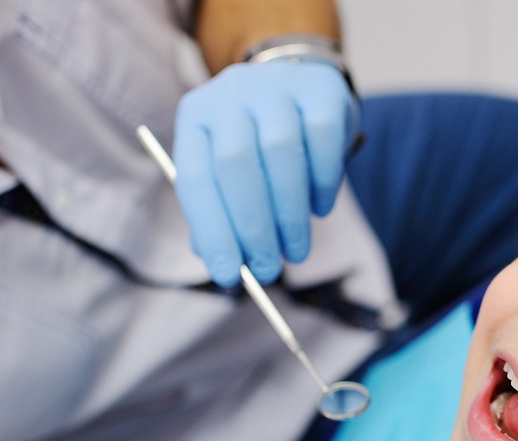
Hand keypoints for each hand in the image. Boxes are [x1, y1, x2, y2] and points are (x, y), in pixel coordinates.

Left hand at [173, 60, 357, 286]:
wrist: (299, 86)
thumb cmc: (259, 144)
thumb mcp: (230, 171)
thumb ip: (222, 212)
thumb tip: (225, 266)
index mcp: (195, 117)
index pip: (195, 179)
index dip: (212, 232)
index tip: (228, 276)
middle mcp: (230, 94)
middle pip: (235, 165)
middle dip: (253, 228)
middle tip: (268, 270)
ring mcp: (275, 86)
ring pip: (280, 153)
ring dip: (290, 215)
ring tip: (297, 251)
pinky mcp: (320, 88)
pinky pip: (322, 140)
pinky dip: (322, 184)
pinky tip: (321, 209)